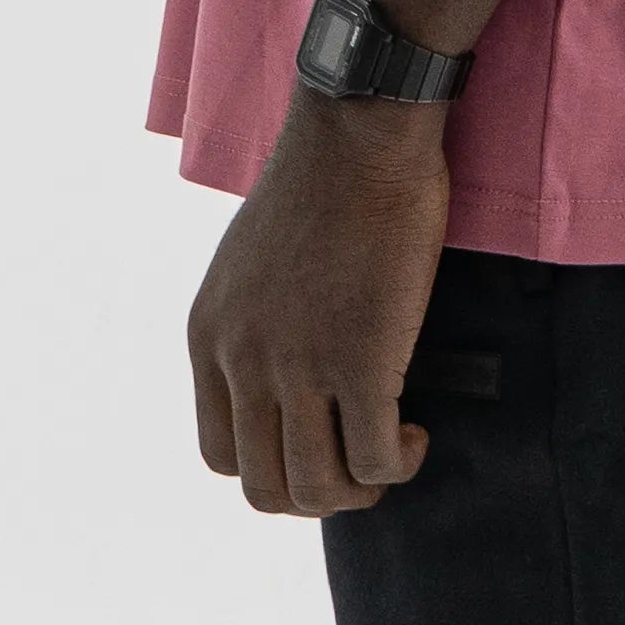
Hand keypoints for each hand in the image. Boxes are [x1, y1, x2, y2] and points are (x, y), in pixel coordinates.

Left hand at [186, 88, 448, 515]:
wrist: (360, 132)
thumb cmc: (324, 182)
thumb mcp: (252, 264)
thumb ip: (255, 326)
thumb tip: (287, 383)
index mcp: (211, 337)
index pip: (219, 454)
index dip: (273, 467)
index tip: (316, 443)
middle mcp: (242, 360)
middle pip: (265, 486)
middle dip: (317, 492)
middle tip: (359, 462)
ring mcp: (298, 364)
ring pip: (318, 488)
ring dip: (360, 487)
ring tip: (391, 448)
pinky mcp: (360, 360)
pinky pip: (373, 458)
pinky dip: (397, 462)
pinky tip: (414, 434)